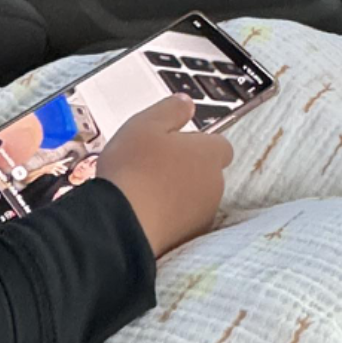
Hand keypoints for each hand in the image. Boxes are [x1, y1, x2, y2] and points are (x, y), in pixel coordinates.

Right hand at [97, 98, 230, 258]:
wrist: (122, 224)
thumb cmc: (133, 169)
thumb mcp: (146, 125)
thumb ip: (171, 110)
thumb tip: (187, 103)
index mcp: (209, 153)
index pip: (219, 145)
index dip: (198, 143)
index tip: (173, 143)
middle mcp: (214, 185)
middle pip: (207, 172)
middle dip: (186, 169)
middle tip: (153, 166)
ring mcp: (203, 215)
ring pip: (195, 199)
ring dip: (178, 194)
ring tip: (145, 192)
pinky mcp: (189, 239)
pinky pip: (183, 222)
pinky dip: (170, 218)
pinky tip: (145, 214)